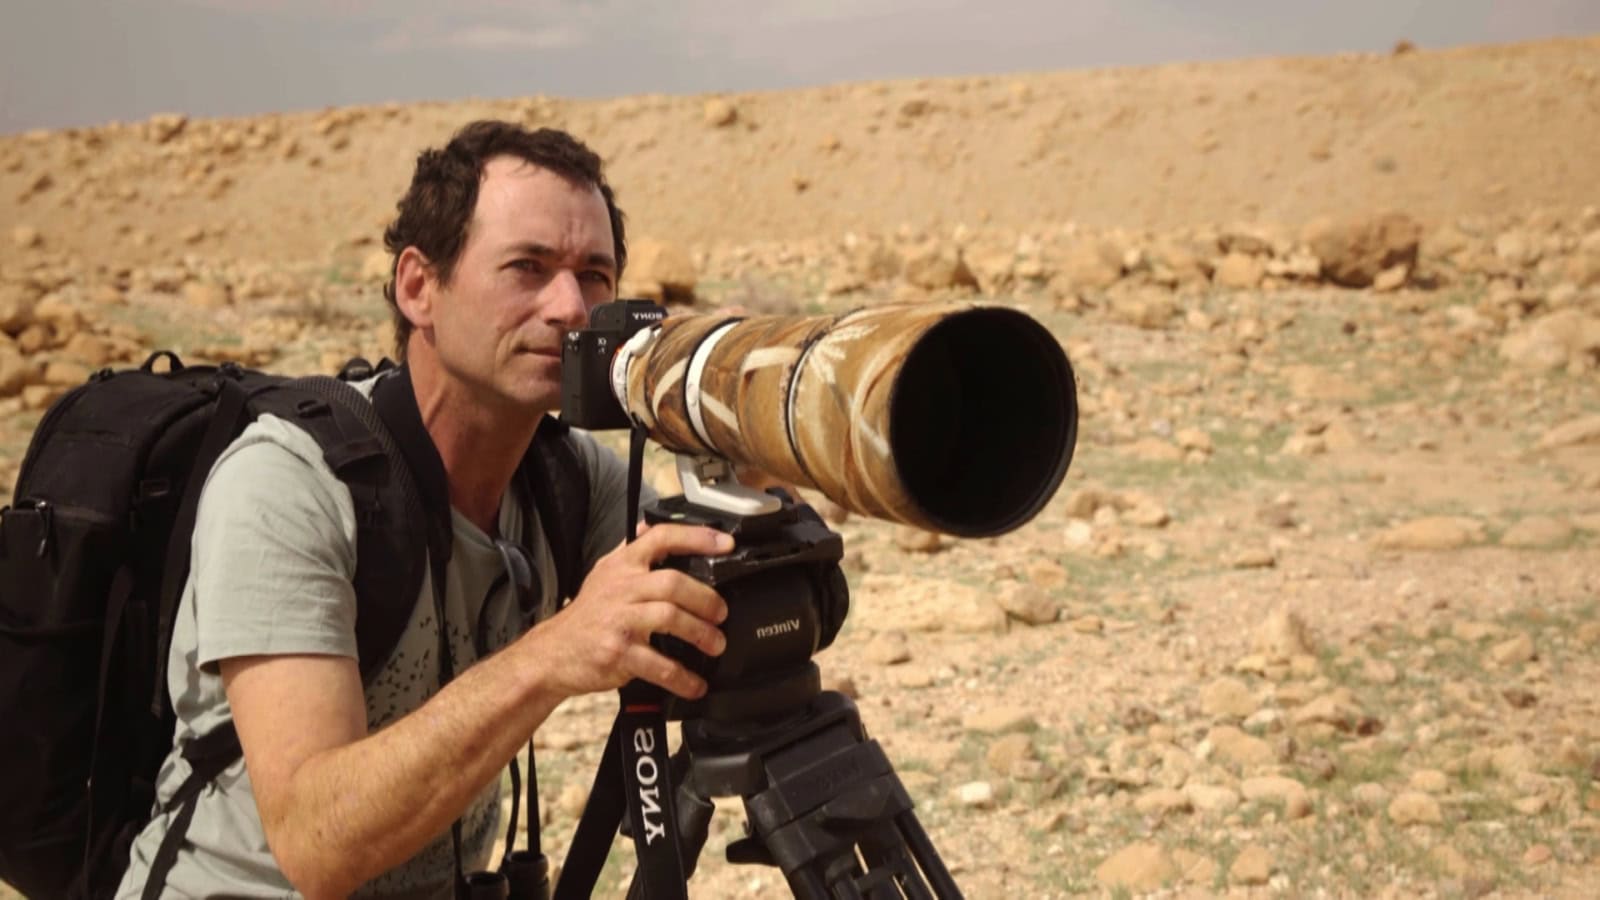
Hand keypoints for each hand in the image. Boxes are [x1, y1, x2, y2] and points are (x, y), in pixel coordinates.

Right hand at [530, 523, 731, 700]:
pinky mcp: (618, 653)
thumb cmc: (586, 615)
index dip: (695, 538)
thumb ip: (630, 552)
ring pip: (669, 618)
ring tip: (716, 645)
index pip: (660, 538)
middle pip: (672, 583)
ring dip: (700, 633)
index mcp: (622, 566)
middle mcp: (621, 589)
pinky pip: (658, 665)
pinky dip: (682, 677)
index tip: (725, 544)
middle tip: (722, 613)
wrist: (553, 653)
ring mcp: (619, 621)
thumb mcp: (603, 574)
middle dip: (705, 598)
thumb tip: (651, 527)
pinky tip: (695, 683)